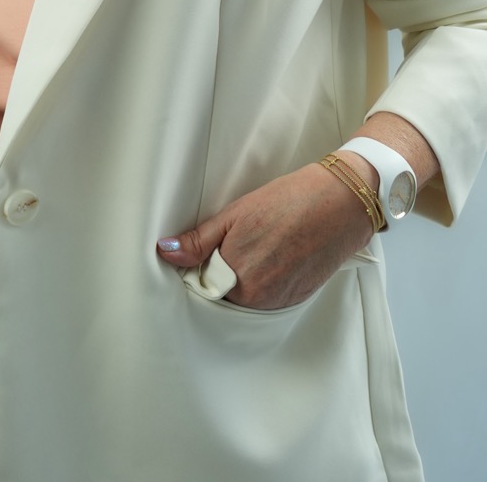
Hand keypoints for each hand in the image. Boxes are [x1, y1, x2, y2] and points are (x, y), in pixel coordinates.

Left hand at [157, 163, 375, 310]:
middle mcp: (257, 299)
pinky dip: (262, 282)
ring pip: (245, 298)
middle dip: (219, 274)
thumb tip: (165, 252)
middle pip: (223, 295)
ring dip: (242, 280)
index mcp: (236, 278)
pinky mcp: (296, 300)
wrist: (341, 203)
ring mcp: (279, 302)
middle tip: (232, 241)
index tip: (202, 250)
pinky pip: (267, 299)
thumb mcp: (234, 214)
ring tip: (256, 245)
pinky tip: (271, 255)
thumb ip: (199, 240)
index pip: (201, 286)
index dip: (198, 267)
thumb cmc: (288, 202)